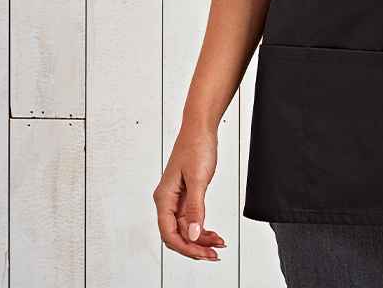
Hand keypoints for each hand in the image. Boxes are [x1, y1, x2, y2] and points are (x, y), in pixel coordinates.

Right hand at [153, 124, 225, 260]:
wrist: (201, 128)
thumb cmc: (196, 146)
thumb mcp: (198, 178)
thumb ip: (196, 207)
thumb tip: (194, 234)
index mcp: (164, 197)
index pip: (169, 233)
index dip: (186, 247)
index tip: (203, 254)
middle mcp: (167, 200)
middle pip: (177, 234)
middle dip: (194, 247)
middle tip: (214, 255)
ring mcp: (177, 199)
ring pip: (186, 228)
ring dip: (201, 239)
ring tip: (218, 245)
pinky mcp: (186, 195)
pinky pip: (192, 218)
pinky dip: (202, 227)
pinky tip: (214, 234)